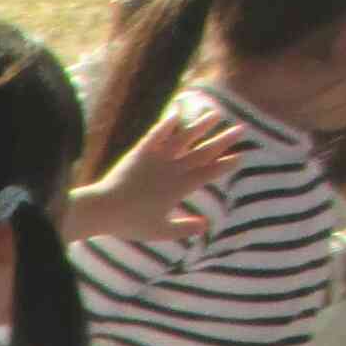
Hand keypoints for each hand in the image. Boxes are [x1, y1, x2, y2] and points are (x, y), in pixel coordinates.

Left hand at [84, 101, 244, 241]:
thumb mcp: (160, 231)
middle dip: (224, 140)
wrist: (103, 209)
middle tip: (242, 128)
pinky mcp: (140, 152)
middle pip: (203, 152)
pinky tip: (176, 113)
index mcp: (180, 188)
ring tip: (215, 114)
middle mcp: (172, 169)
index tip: (241, 156)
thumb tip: (205, 225)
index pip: (209, 173)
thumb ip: (184, 228)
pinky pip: (156, 134)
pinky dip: (166, 123)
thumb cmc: (130, 224)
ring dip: (201, 125)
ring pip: (184, 137)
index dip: (225, 164)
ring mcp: (157, 158)